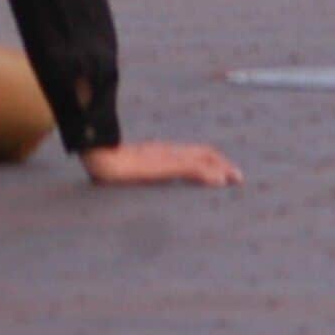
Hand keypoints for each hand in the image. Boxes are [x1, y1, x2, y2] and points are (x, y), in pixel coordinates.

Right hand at [80, 141, 242, 189]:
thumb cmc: (108, 164)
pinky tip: (218, 182)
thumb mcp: (131, 169)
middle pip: (203, 153)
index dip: (213, 159)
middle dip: (223, 164)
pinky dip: (207, 174)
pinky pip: (190, 169)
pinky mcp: (162, 165)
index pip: (195, 152)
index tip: (226, 171)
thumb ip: (143, 171)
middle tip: (238, 178)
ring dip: (221, 169)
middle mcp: (167, 151)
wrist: (97, 157)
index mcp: (162, 152)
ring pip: (201, 159)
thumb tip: (145, 178)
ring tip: (235, 179)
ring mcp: (165, 157)